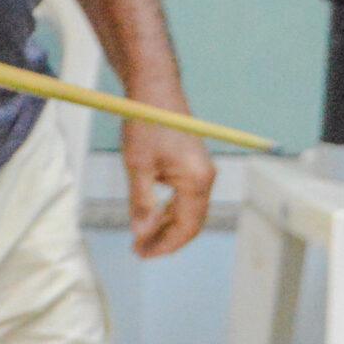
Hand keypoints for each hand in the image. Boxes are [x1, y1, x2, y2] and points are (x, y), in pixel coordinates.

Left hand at [120, 121, 212, 257]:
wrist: (155, 90)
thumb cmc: (146, 122)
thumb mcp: (138, 165)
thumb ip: (142, 202)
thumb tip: (141, 233)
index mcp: (196, 181)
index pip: (186, 227)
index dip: (165, 245)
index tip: (142, 253)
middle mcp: (206, 179)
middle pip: (191, 224)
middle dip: (166, 240)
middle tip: (139, 251)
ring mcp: (202, 173)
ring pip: (188, 213)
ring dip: (166, 228)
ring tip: (142, 238)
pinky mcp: (193, 168)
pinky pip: (185, 200)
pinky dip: (169, 212)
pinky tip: (152, 218)